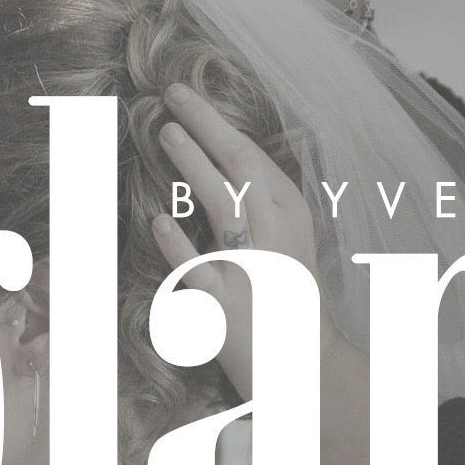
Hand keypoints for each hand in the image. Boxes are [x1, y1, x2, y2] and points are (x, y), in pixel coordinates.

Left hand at [152, 83, 370, 464]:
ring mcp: (254, 269)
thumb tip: (225, 164)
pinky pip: (202, 273)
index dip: (216, 123)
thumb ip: (261, 205)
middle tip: (171, 96)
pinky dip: (181, 249)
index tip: (186, 96)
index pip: (252, 159)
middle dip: (206, 127)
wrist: (305, 368)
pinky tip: (159, 222)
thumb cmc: (289, 302)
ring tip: (165, 134)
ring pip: (225, 207)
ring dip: (194, 167)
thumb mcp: (286, 243)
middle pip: (241, 169)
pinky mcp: (231, 307)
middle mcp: (277, 236)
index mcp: (291, 216)